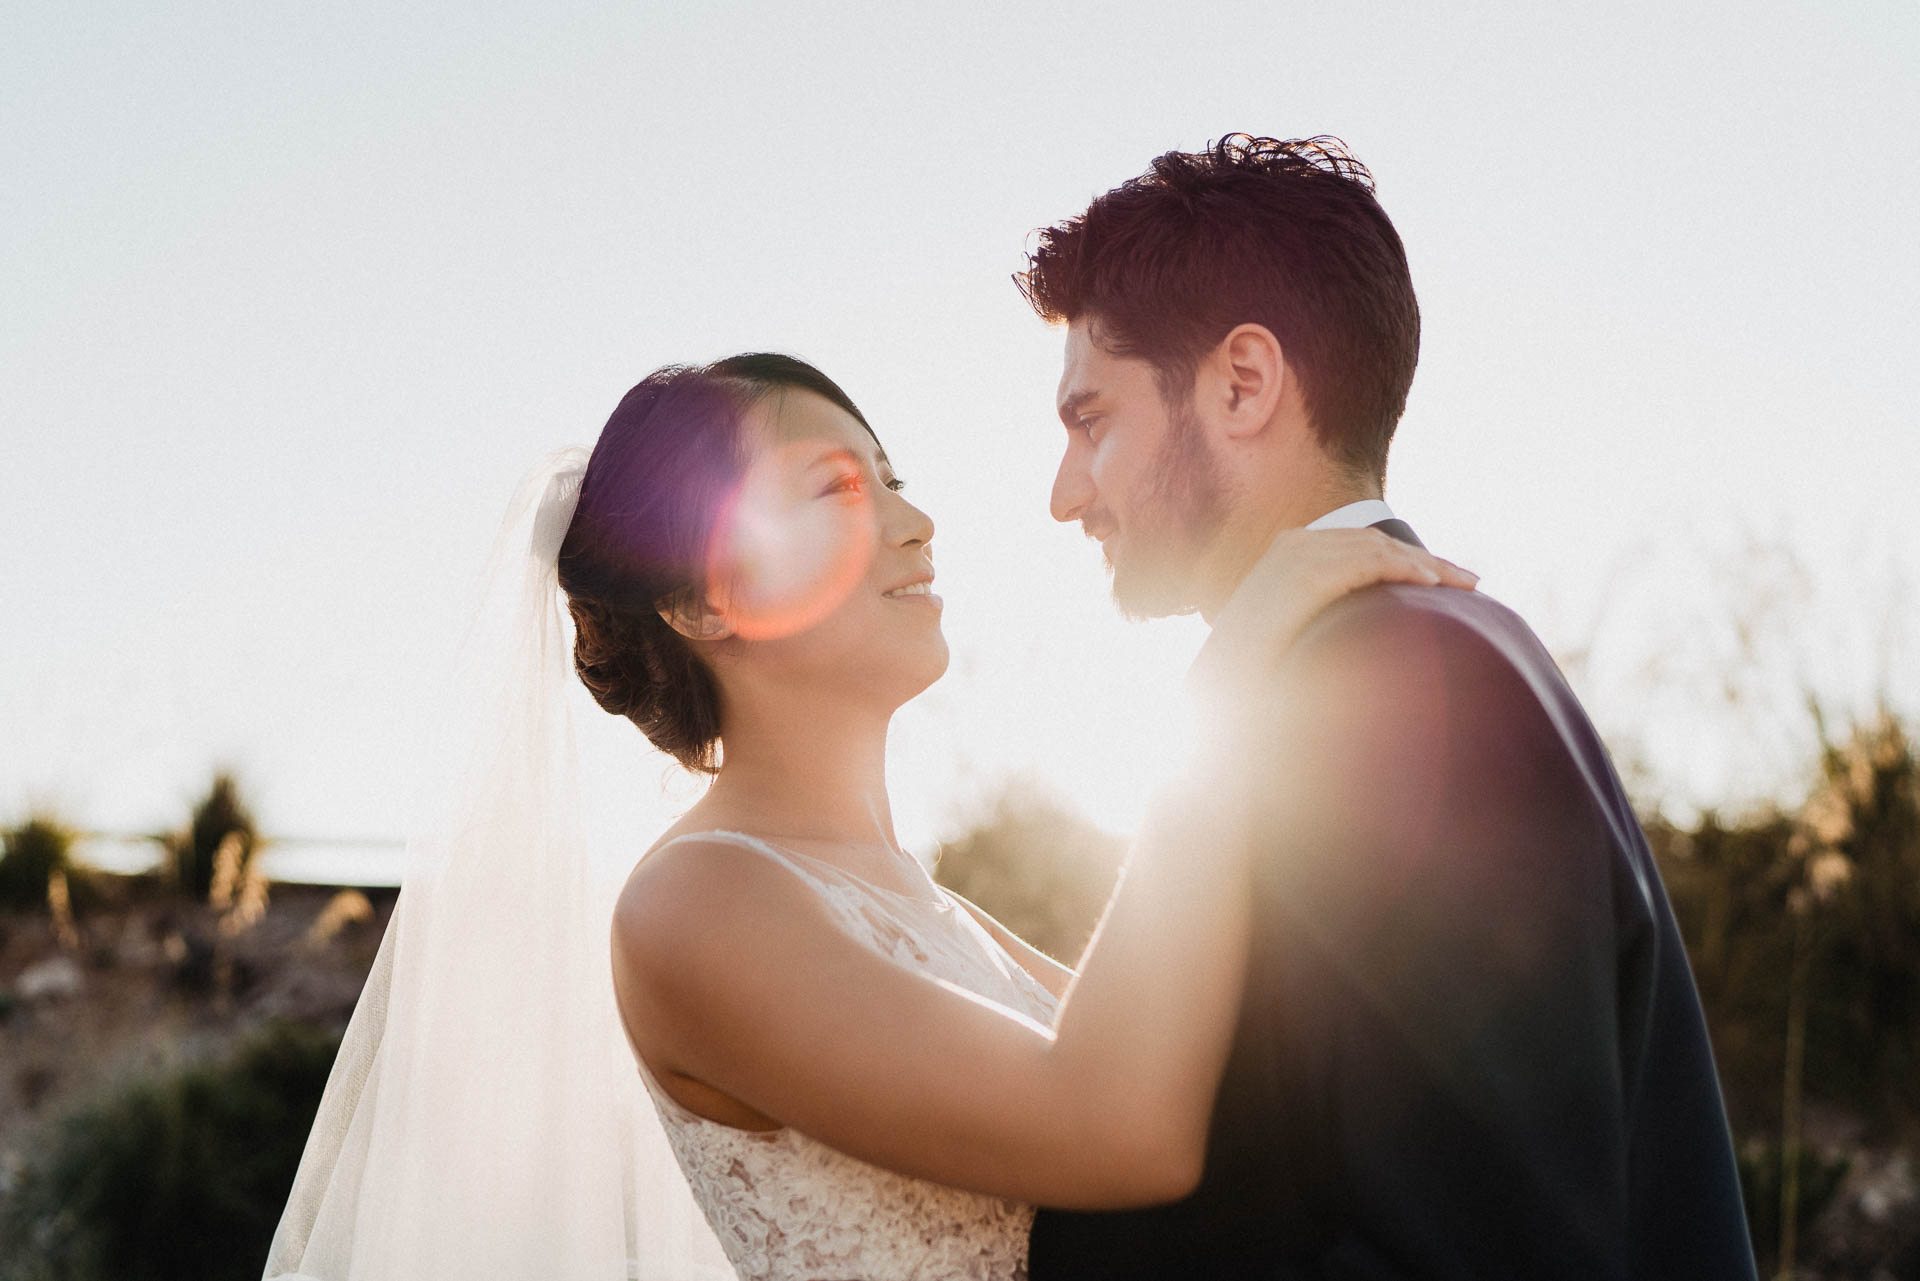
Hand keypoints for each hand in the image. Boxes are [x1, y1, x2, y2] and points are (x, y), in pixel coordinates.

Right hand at [1191, 527, 1477, 694]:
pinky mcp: (1304, 577)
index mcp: (1286, 553)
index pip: (1359, 543)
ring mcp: (1295, 557)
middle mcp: (1291, 546)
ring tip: (1462, 583)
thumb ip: (1321, 619)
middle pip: (1375, 540)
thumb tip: (1357, 636)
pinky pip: (1365, 564)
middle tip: (1469, 580)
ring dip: (1425, 563)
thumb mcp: (1293, 632)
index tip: (1443, 578)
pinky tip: (1431, 584)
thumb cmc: (1252, 671)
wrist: (1217, 686)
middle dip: (1425, 558)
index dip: (1405, 556)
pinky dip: (1402, 569)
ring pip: (1377, 548)